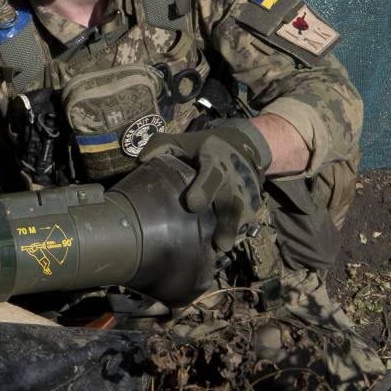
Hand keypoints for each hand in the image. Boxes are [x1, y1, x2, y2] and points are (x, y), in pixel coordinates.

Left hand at [139, 120, 268, 252]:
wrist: (244, 146)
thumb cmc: (203, 148)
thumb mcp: (183, 140)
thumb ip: (161, 146)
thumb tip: (141, 162)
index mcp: (214, 159)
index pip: (211, 173)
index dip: (204, 188)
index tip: (193, 204)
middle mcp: (232, 178)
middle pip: (231, 200)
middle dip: (226, 220)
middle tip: (218, 242)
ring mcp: (243, 193)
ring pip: (240, 214)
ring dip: (231, 232)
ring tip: (222, 249)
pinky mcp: (250, 205)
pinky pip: (245, 222)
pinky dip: (237, 235)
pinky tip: (223, 251)